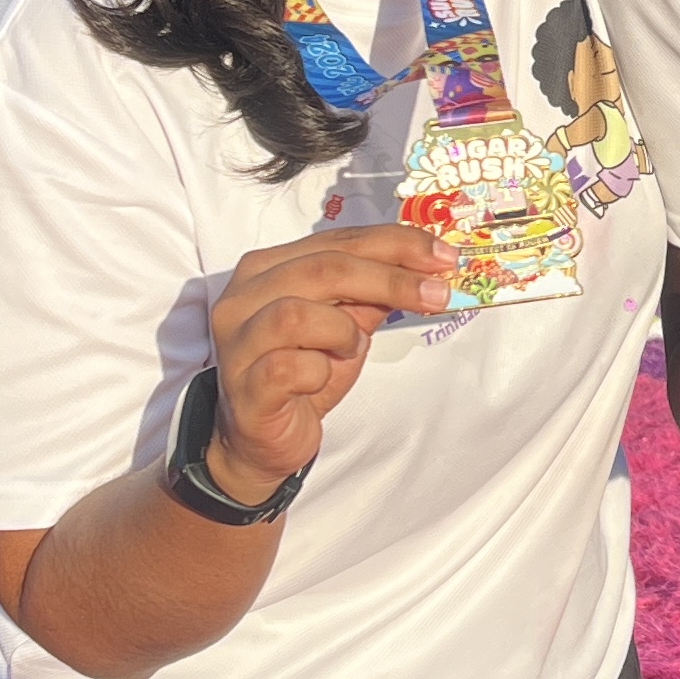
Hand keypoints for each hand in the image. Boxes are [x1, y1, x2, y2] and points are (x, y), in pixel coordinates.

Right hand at [202, 224, 452, 499]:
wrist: (263, 439)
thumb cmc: (302, 373)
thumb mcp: (346, 326)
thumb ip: (374, 294)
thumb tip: (428, 269)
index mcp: (268, 268)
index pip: (338, 240)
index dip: (394, 244)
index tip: (443, 255)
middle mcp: (243, 296)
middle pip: (324, 269)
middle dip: (390, 278)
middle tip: (437, 293)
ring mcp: (237, 340)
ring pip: (297, 314)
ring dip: (343, 331)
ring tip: (351, 349)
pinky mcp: (243, 384)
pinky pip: (287, 367)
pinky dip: (317, 371)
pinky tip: (319, 379)